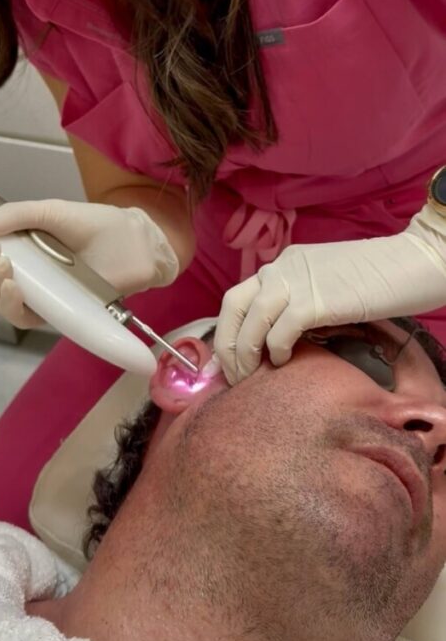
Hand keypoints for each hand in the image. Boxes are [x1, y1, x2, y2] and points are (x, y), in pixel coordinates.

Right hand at [0, 199, 178, 328]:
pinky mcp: (49, 314)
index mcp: (12, 243)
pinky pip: (17, 318)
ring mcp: (31, 294)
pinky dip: (8, 305)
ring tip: (7, 267)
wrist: (134, 246)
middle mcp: (16, 270)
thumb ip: (14, 215)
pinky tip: (14, 289)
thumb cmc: (95, 226)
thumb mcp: (50, 211)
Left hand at [215, 203, 445, 384]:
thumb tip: (281, 340)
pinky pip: (280, 330)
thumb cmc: (379, 280)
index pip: (239, 296)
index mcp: (286, 264)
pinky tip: (281, 364)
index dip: (229, 329)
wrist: (413, 262)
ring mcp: (298, 281)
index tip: (230, 358)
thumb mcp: (327, 286)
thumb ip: (302, 302)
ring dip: (245, 353)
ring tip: (250, 378)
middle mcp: (284, 268)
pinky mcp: (316, 300)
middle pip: (234, 305)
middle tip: (232, 375)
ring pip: (252, 320)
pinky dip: (275, 350)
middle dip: (227, 344)